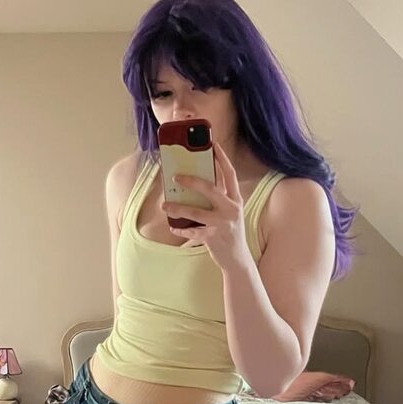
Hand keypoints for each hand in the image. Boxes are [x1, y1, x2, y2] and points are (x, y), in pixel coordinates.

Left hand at [162, 142, 251, 269]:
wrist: (237, 258)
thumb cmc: (229, 231)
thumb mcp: (229, 212)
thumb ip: (219, 198)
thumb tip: (197, 181)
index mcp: (236, 199)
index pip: (230, 174)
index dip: (221, 158)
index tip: (212, 144)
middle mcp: (231, 209)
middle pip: (210, 189)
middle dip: (191, 181)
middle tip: (175, 176)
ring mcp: (222, 224)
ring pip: (196, 212)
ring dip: (178, 208)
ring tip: (165, 205)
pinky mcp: (213, 237)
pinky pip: (192, 232)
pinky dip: (180, 229)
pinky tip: (172, 226)